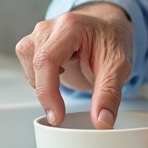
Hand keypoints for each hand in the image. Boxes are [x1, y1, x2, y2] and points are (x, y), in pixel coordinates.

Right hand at [16, 2, 132, 127]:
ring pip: (29, 67)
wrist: (108, 28)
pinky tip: (58, 76)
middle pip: (35, 64)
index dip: (48, 92)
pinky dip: (41, 80)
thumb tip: (102, 121)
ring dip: (44, 84)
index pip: (47, 60)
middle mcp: (50, 27)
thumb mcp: (118, 67)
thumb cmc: (111, 40)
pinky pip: (29, 67)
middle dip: (47, 92)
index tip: (56, 116)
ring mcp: (39, 34)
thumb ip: (109, 94)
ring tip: (67, 79)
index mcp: (71, 27)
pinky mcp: (35, 43)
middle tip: (62, 110)